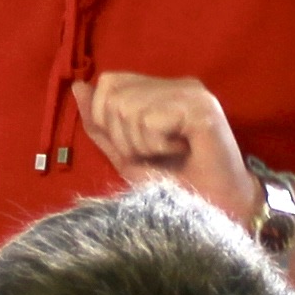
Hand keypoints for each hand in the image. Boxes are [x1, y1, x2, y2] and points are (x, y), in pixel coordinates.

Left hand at [76, 73, 255, 226]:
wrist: (216, 212)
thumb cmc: (174, 186)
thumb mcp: (126, 155)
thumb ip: (100, 123)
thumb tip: (78, 86)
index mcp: (161, 89)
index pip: (109, 82)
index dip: (106, 118)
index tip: (137, 146)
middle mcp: (178, 84)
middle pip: (114, 95)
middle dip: (123, 136)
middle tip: (155, 153)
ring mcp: (192, 93)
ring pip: (129, 108)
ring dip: (141, 143)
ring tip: (168, 154)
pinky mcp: (202, 108)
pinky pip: (150, 120)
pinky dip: (157, 146)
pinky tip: (181, 153)